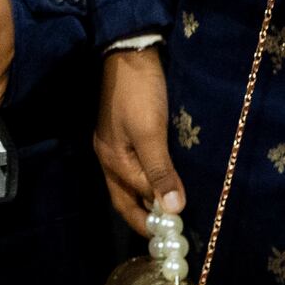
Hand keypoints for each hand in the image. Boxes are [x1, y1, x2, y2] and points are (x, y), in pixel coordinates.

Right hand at [93, 46, 180, 236]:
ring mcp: (114, 143)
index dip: (155, 217)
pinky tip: (159, 181)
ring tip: (166, 213)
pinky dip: (145, 180)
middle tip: (166, 233)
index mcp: (112, 160)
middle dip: (142, 217)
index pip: (136, 197)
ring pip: (127, 183)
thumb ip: (160, 171)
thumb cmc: (139, 92)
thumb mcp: (151, 132)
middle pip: (123, 197)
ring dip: (143, 199)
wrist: (129, 51)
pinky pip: (132, 167)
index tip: (176, 234)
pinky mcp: (123, 131)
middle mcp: (108, 156)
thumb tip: (173, 210)